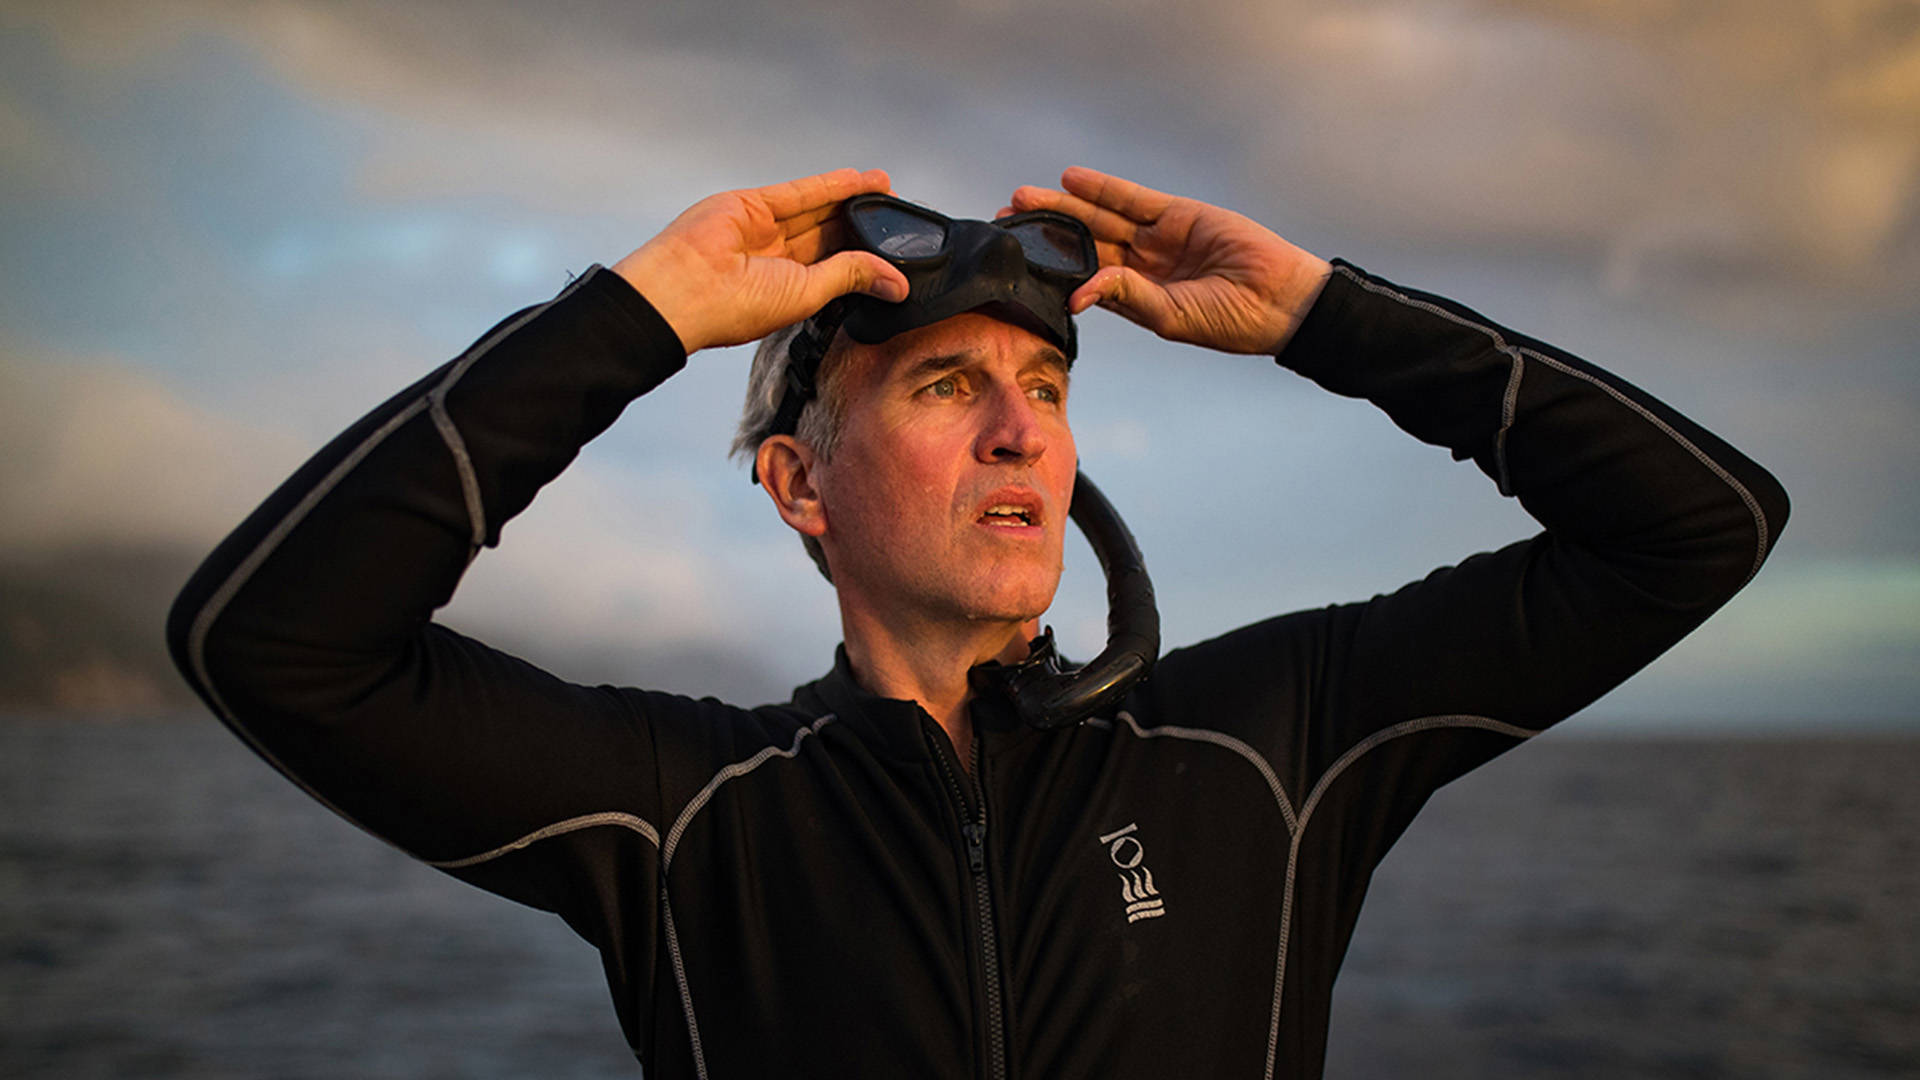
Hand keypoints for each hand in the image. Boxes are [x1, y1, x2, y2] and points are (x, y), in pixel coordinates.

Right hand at [612, 169, 909, 353]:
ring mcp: (761, 230)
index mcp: (784, 290)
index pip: (833, 268)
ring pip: (816, 210)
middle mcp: (773, 260)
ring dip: (851, 199)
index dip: (864, 256)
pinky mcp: (750, 204)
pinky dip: (829, 186)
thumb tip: (897, 283)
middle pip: (828, 235)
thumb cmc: (733, 308)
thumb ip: (850, 276)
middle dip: (862, 224)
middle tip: (897, 212)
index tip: (897, 250)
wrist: (684, 289)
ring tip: (886, 188)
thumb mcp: (807, 294)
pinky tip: (858, 181)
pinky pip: (798, 193)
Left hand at [1007, 167, 1331, 354]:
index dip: (1049, 270)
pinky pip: (1133, 199)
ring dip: (1063, 207)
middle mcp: (1143, 268)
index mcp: (1136, 300)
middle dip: (1044, 233)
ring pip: (1101, 218)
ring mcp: (1159, 239)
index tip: (1014, 263)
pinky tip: (1071, 181)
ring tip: (1024, 198)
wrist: (1280, 299)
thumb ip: (1125, 297)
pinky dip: (1103, 189)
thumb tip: (1078, 292)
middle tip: (1005, 222)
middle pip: (1083, 244)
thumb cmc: (1229, 321)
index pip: (1082, 280)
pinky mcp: (1178, 214)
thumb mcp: (1169, 316)